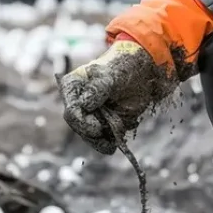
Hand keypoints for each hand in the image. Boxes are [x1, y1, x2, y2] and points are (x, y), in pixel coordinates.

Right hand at [58, 40, 174, 154]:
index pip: (71, 112)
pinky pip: (101, 141)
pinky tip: (116, 143)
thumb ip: (97, 88)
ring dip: (103, 140)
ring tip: (118, 131)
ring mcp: (89, 116)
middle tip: (112, 129)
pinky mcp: (102, 125)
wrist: (140, 73)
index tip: (98, 127)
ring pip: (90, 137)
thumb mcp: (110, 75)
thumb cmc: (121, 68)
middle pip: (79, 128)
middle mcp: (78, 104)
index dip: (83, 123)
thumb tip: (84, 104)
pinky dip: (109, 144)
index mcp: (73, 88)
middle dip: (94, 134)